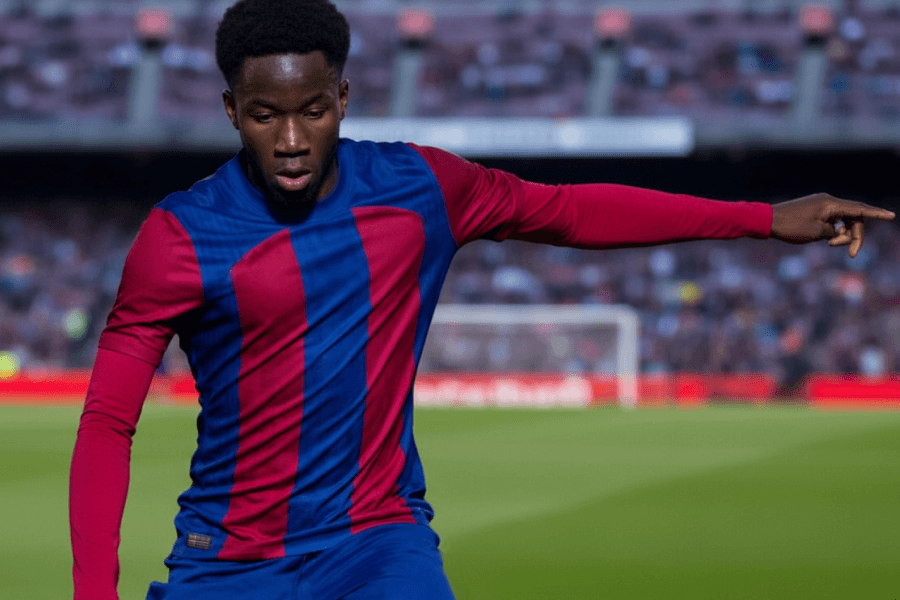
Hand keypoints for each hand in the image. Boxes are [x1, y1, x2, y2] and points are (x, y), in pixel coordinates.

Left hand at [770, 193, 894, 257]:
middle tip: (851, 254)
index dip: (877, 214)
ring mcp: (821, 205)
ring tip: (829, 244)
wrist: (766, 220)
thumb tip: (839, 231)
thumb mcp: (817, 234)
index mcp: (830, 204)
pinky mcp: (814, 211)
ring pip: (843, 220)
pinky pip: (832, 221)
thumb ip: (835, 232)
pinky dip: (833, 231)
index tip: (891, 216)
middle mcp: (828, 201)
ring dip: (842, 235)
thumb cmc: (790, 226)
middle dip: (855, 235)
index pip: (860, 209)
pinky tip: (826, 239)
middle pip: (853, 217)